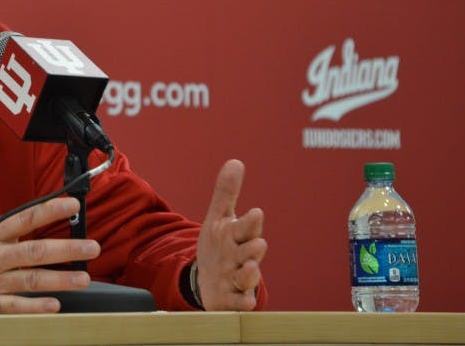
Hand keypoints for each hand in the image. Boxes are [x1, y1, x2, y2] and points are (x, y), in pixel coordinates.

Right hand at [0, 155, 100, 314]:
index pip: (25, 218)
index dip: (50, 210)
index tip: (72, 205)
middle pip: (35, 250)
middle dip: (67, 249)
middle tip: (93, 248)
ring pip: (30, 280)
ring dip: (59, 280)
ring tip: (83, 279)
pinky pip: (13, 307)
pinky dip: (33, 308)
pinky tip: (54, 307)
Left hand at [195, 159, 266, 310]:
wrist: (208, 278)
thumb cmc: (219, 245)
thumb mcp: (218, 218)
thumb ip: (226, 193)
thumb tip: (235, 162)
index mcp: (237, 235)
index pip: (246, 227)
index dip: (250, 222)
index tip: (256, 213)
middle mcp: (240, 257)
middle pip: (251, 252)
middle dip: (253, 248)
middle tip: (256, 244)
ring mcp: (237, 279)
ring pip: (247, 277)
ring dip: (248, 273)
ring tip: (247, 269)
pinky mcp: (231, 300)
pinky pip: (238, 302)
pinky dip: (241, 302)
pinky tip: (244, 302)